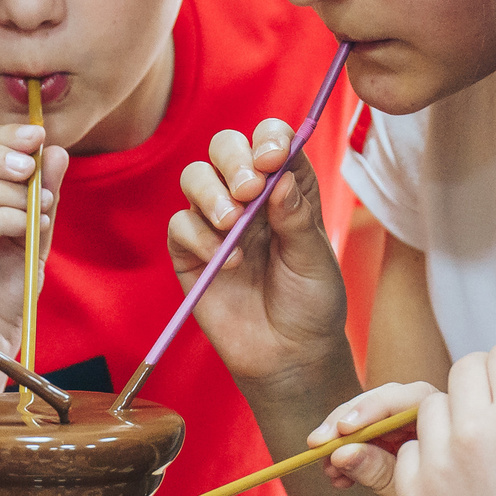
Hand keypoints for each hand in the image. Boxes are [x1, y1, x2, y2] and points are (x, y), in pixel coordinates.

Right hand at [166, 118, 347, 387]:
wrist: (289, 356)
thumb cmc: (311, 304)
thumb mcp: (315, 260)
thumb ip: (296, 218)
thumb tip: (279, 176)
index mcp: (287, 188)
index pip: (272, 142)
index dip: (269, 140)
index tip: (273, 159)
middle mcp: (250, 197)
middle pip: (225, 148)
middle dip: (233, 160)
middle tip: (247, 190)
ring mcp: (216, 222)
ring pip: (196, 177)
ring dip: (211, 193)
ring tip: (232, 224)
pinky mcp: (190, 253)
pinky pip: (179, 225)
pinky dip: (198, 237)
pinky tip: (226, 263)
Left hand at [329, 343, 495, 495]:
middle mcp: (475, 430)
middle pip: (461, 371)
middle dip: (474, 385)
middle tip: (484, 409)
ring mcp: (437, 462)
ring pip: (428, 408)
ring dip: (443, 422)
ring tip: (466, 456)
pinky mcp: (411, 494)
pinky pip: (406, 453)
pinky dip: (421, 463)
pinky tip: (444, 487)